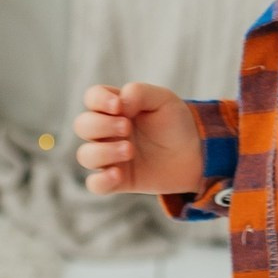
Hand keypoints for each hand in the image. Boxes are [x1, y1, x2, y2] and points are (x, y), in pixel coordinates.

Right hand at [74, 82, 202, 196]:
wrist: (196, 153)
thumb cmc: (176, 122)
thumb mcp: (163, 99)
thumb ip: (139, 93)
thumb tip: (119, 103)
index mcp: (115, 107)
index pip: (92, 98)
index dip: (98, 100)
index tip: (118, 106)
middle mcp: (108, 131)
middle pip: (82, 125)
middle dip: (101, 125)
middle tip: (127, 127)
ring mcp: (111, 156)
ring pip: (85, 155)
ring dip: (103, 151)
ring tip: (130, 150)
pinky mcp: (118, 180)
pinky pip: (94, 184)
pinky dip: (101, 180)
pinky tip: (118, 174)